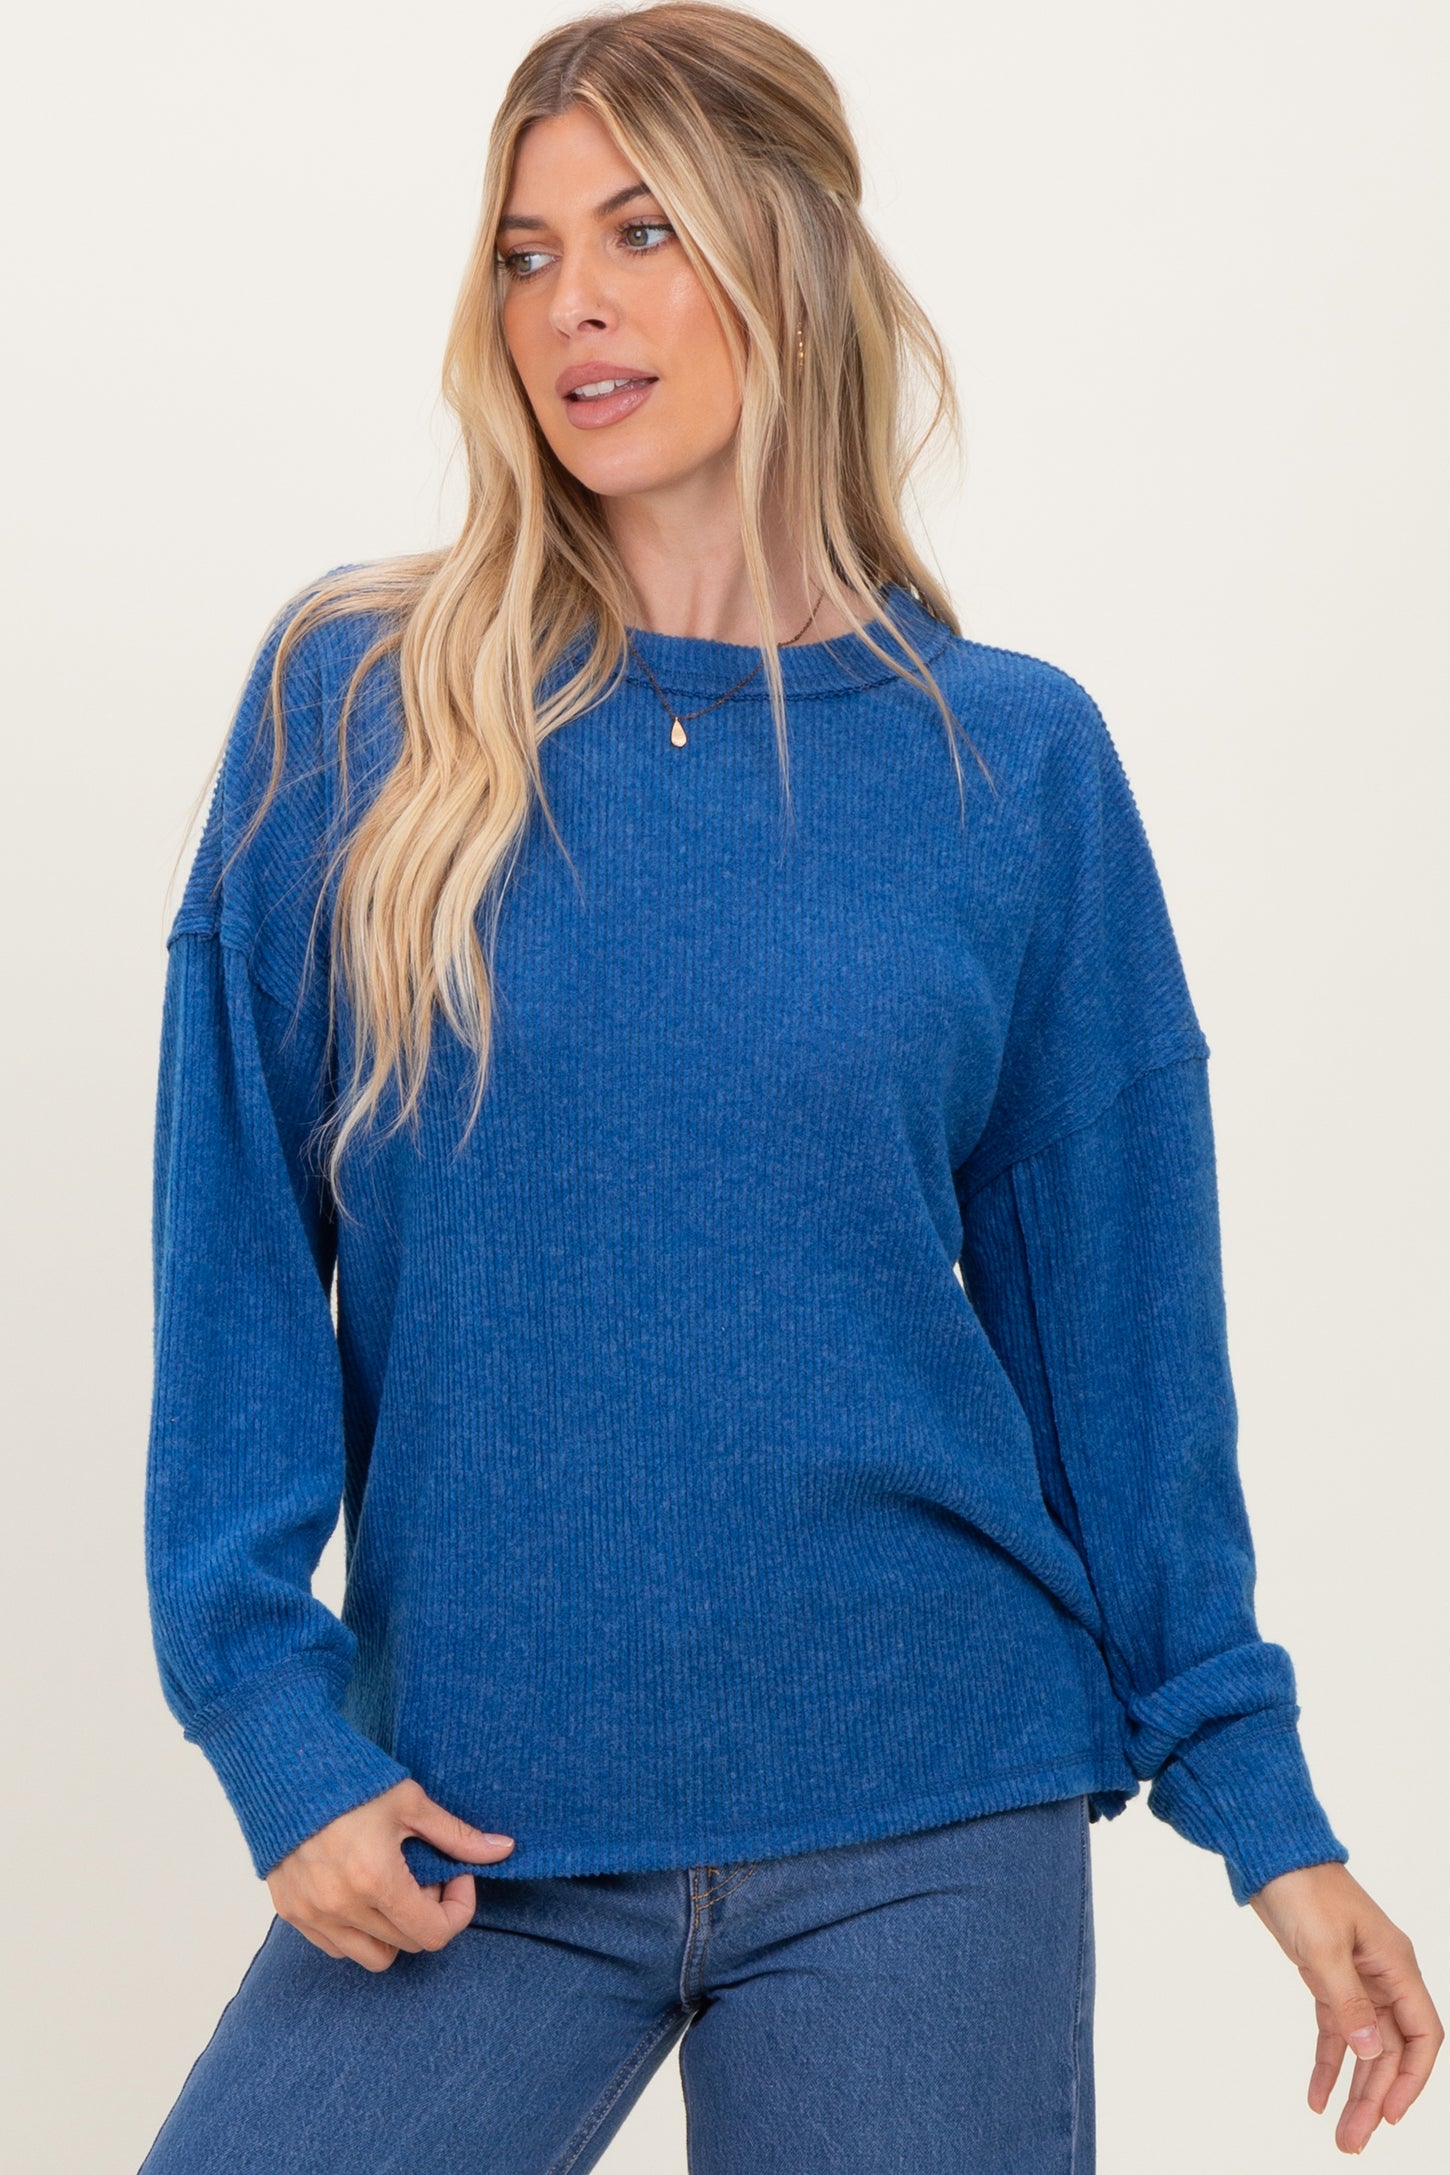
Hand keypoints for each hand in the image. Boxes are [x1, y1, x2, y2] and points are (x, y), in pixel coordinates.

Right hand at [265, 1779, 514, 1970]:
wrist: (286, 1765)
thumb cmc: (351, 1780)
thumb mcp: (411, 1802)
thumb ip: (457, 1835)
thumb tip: (504, 1849)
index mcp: (375, 1880)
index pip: (433, 1934)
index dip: (457, 1909)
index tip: (457, 1875)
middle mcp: (341, 1907)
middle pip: (408, 1943)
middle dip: (428, 1912)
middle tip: (427, 1871)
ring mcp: (312, 1914)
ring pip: (372, 1956)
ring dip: (394, 1929)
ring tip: (394, 1883)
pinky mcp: (290, 1911)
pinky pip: (336, 1946)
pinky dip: (358, 1930)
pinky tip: (363, 1889)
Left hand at [1249, 1859, 1442, 2153]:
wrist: (1270, 1853)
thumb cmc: (1303, 1887)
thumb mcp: (1323, 1947)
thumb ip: (1347, 2000)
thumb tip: (1372, 2050)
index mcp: (1396, 1965)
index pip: (1421, 2035)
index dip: (1411, 2079)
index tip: (1390, 2114)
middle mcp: (1382, 1976)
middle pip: (1390, 2050)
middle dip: (1375, 2097)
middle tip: (1352, 2140)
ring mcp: (1356, 1979)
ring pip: (1364, 2047)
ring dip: (1353, 2089)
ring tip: (1338, 2133)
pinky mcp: (1326, 1978)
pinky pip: (1334, 2031)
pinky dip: (1327, 2063)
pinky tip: (1315, 2095)